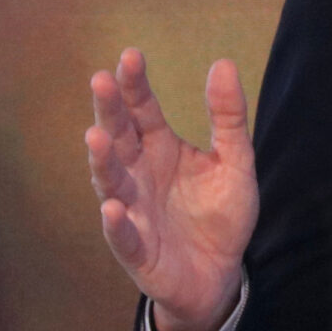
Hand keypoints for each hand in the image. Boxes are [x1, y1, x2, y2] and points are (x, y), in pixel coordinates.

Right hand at [86, 49, 258, 330]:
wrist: (218, 275)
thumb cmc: (218, 215)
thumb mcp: (235, 162)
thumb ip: (228, 117)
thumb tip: (223, 63)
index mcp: (160, 149)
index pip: (142, 110)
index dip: (135, 85)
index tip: (131, 56)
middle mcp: (138, 174)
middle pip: (119, 137)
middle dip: (110, 111)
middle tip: (102, 81)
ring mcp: (133, 211)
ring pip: (112, 181)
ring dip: (102, 160)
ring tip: (96, 136)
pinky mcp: (137, 250)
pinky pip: (123, 235)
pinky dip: (116, 222)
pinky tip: (113, 207)